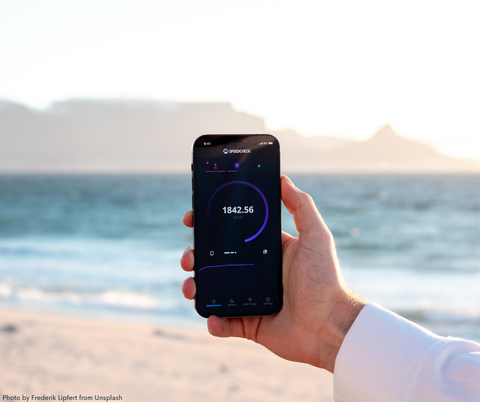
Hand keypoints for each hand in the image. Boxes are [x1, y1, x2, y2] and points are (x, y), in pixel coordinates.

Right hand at [181, 175, 364, 372]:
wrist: (330, 326)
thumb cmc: (325, 279)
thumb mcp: (315, 236)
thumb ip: (301, 206)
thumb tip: (283, 179)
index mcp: (265, 250)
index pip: (232, 233)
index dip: (210, 225)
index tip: (193, 218)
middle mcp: (254, 272)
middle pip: (215, 260)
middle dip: (195, 256)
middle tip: (190, 257)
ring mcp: (249, 298)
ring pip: (212, 289)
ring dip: (196, 287)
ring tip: (192, 287)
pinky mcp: (249, 323)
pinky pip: (224, 323)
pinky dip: (213, 321)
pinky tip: (212, 317)